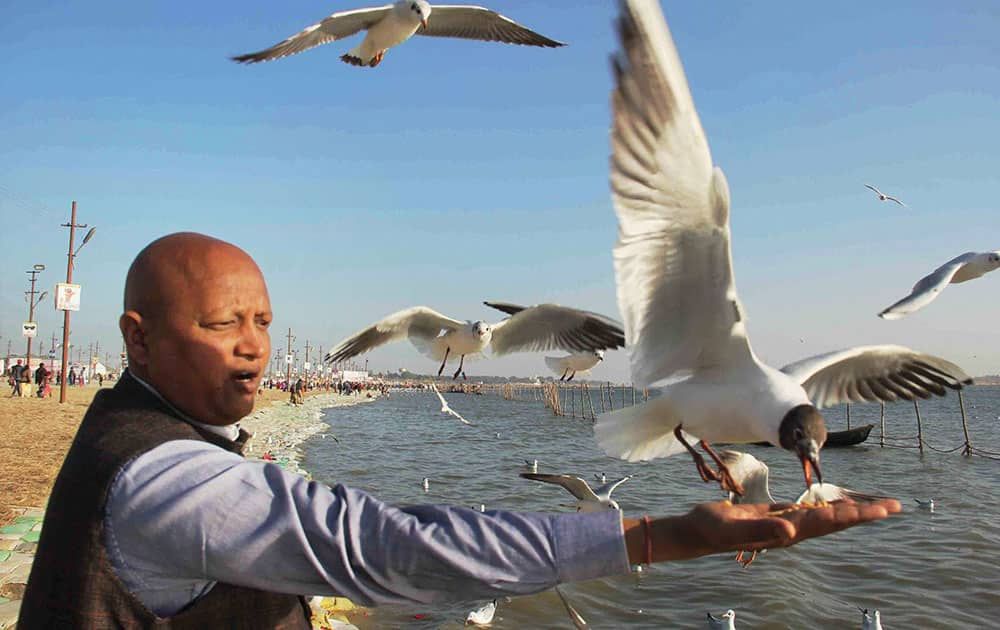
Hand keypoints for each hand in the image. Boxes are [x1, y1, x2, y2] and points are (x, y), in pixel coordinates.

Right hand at [624, 498, 900, 563]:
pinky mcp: (776, 516)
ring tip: (876, 506)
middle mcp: (792, 530)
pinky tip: (835, 503)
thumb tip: (793, 529)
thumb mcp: (736, 528)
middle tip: (895, 507)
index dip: (852, 515)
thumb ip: (763, 529)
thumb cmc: (713, 529)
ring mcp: (786, 523)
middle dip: (865, 513)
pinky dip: (826, 505)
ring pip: (826, 515)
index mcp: (787, 532)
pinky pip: (809, 510)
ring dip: (851, 510)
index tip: (877, 510)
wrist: (698, 531)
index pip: (827, 522)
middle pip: (836, 521)